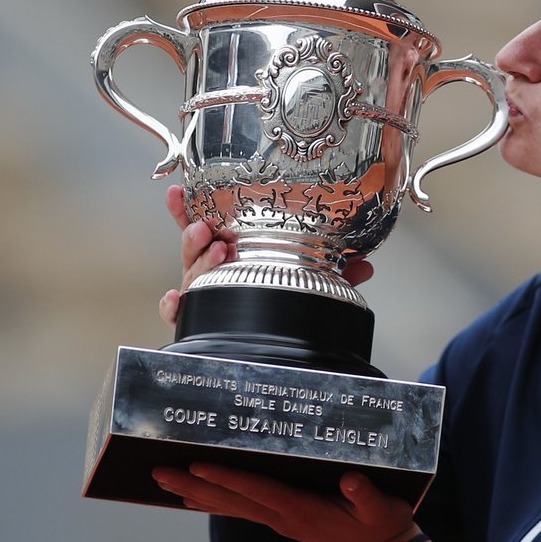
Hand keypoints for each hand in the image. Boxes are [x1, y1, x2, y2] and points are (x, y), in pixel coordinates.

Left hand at [152, 464, 418, 541]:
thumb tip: (351, 479)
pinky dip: (218, 502)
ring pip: (232, 507)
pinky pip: (244, 511)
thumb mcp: (381, 508)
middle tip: (158, 472)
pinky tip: (200, 498)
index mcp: (302, 511)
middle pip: (231, 500)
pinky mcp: (286, 521)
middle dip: (194, 485)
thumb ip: (365, 494)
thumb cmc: (384, 525)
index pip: (256, 490)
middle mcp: (284, 518)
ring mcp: (283, 522)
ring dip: (199, 494)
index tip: (196, 467)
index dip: (226, 478)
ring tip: (167, 483)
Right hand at [157, 185, 375, 326]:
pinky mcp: (201, 321)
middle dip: (197, 235)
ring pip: (191, 275)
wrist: (272, 349)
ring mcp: (206, 297)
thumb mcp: (311, 280)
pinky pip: (181, 314)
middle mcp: (215, 272)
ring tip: (213, 249)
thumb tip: (366, 265)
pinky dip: (174, 306)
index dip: (190, 209)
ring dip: (198, 260)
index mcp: (234, 254)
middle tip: (208, 228)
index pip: (208, 226)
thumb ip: (336, 271)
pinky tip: (176, 299)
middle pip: (195, 249)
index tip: (179, 192)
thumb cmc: (284, 300)